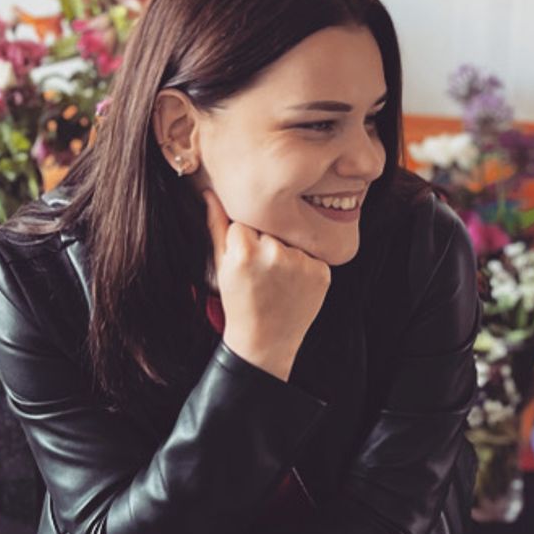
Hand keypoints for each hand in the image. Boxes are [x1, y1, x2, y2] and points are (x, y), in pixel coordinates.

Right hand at [201, 187, 330, 369]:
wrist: (265, 341)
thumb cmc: (239, 302)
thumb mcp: (221, 264)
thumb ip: (216, 225)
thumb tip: (211, 191)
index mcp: (244, 248)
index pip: (247, 218)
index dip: (245, 237)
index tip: (245, 257)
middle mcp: (275, 252)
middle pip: (272, 226)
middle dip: (267, 241)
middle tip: (262, 270)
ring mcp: (301, 262)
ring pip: (292, 239)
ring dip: (287, 252)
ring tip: (278, 279)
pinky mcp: (322, 272)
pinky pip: (312, 255)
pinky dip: (305, 266)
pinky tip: (294, 285)